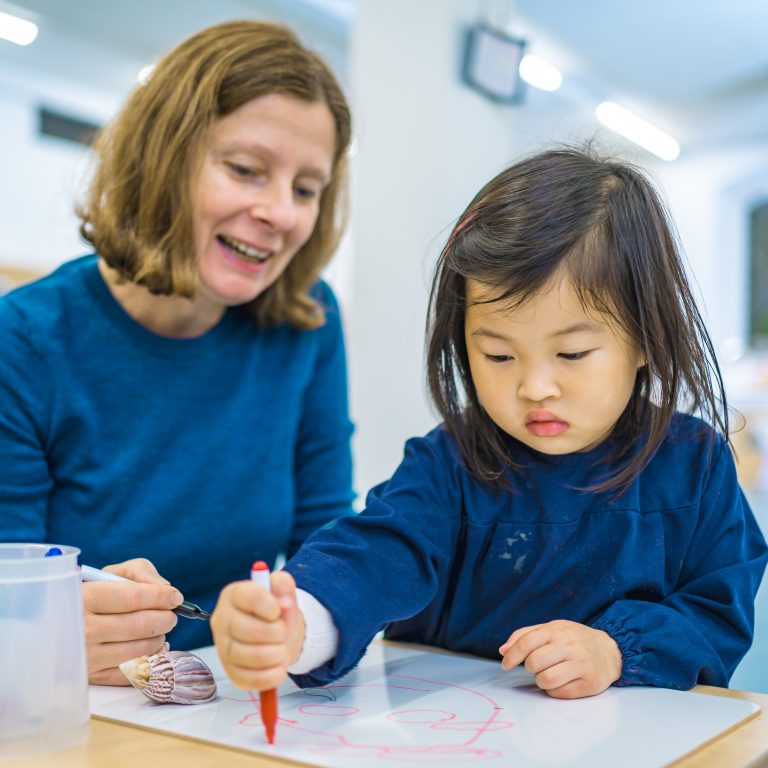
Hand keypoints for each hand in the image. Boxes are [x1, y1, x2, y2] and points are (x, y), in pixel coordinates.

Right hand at [83, 558, 182, 685]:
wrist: (59, 624)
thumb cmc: (93, 594)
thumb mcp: (109, 573)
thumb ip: (139, 571)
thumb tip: (165, 588)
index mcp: (85, 598)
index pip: (132, 597)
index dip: (160, 597)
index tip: (175, 597)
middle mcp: (82, 629)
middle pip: (139, 625)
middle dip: (165, 618)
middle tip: (170, 614)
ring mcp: (86, 657)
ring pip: (139, 650)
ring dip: (159, 638)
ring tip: (159, 629)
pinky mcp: (92, 678)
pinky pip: (132, 673)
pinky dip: (151, 660)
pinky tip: (154, 647)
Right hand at [211, 570, 303, 691]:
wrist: (276, 636)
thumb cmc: (275, 612)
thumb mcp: (282, 593)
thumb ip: (284, 586)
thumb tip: (285, 601)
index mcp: (234, 595)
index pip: (250, 596)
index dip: (270, 605)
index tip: (278, 611)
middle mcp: (222, 620)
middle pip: (249, 629)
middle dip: (277, 632)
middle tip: (283, 632)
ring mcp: (223, 648)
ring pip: (252, 656)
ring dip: (277, 654)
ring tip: (282, 648)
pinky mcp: (231, 672)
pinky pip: (252, 679)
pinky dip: (272, 675)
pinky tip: (278, 666)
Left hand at [499, 619, 621, 698]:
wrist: (610, 651)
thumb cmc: (574, 639)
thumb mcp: (551, 629)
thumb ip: (525, 635)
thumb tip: (503, 650)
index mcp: (557, 630)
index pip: (527, 642)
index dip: (512, 656)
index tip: (506, 665)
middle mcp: (569, 645)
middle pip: (535, 662)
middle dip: (529, 668)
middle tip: (535, 667)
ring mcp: (581, 664)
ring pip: (546, 679)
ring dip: (541, 681)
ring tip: (547, 675)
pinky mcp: (589, 683)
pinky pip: (561, 693)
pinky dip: (555, 690)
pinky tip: (561, 682)